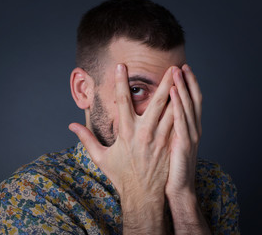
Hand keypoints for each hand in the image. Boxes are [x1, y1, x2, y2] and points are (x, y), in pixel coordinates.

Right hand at [69, 64, 176, 233]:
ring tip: (183, 78)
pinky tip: (189, 100)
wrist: (143, 196)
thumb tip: (71, 125)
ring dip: (178, 94)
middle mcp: (144, 133)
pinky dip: (183, 111)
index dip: (122, 82)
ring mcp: (159, 140)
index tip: (122, 66)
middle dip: (163, 82)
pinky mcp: (170, 146)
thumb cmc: (121, 176)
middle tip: (171, 66)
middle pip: (156, 102)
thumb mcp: (101, 158)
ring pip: (171, 111)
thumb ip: (86, 139)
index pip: (122, 102)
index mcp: (126, 133)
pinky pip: (178, 125)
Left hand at [166, 64, 201, 196]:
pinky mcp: (184, 144)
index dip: (187, 85)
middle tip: (180, 65)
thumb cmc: (168, 170)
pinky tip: (174, 93)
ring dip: (182, 87)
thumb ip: (165, 129)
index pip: (189, 102)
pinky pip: (181, 121)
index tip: (180, 70)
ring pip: (188, 106)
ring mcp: (189, 136)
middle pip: (192, 99)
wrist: (177, 190)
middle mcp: (191, 129)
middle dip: (186, 81)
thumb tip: (153, 116)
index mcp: (187, 129)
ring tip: (176, 71)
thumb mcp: (168, 145)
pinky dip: (179, 105)